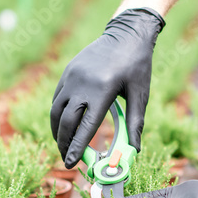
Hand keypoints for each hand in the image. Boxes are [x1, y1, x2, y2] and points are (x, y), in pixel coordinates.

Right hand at [50, 7, 164, 167]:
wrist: (126, 33)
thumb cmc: (137, 65)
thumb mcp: (140, 94)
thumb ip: (136, 123)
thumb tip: (135, 150)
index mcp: (102, 90)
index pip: (85, 126)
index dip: (77, 147)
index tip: (71, 163)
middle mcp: (82, 83)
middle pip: (66, 121)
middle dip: (64, 143)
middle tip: (67, 159)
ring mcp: (71, 76)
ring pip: (56, 111)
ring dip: (57, 131)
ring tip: (62, 145)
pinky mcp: (67, 72)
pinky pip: (57, 98)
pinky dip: (57, 115)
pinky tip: (62, 125)